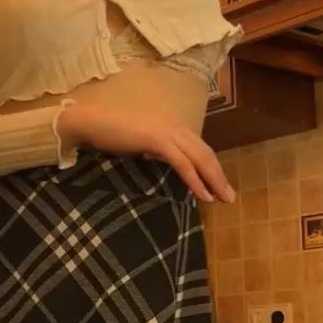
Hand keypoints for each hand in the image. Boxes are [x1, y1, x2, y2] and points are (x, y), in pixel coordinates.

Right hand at [57, 102, 235, 202]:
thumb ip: (156, 150)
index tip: (220, 186)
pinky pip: (183, 163)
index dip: (212, 168)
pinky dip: (195, 180)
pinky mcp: (158, 140)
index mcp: (172, 127)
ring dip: (214, 180)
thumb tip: (164, 165)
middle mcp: (175, 127)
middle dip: (220, 176)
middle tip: (230, 197)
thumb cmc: (111, 133)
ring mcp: (168, 133)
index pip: (199, 149)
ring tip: (223, 199)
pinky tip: (204, 195)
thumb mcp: (141, 143)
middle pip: (206, 153)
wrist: (92, 123)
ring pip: (200, 158)